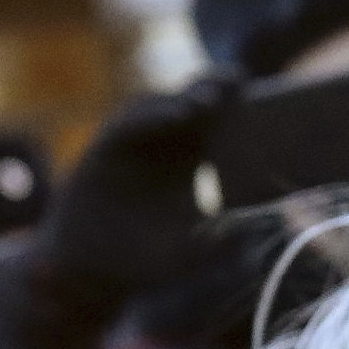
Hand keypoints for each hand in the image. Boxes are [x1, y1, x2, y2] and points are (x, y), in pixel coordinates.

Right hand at [36, 77, 238, 321]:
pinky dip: (153, 115)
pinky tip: (178, 114)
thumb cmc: (142, 259)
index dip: (233, 106)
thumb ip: (219, 246)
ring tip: (210, 98)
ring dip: (183, 97)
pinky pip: (129, 123)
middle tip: (238, 78)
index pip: (214, 124)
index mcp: (186, 160)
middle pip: (189, 104)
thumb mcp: (189, 254)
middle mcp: (160, 146)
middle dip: (213, 88)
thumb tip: (249, 233)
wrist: (90, 271)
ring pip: (160, 107)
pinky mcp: (104, 149)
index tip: (258, 94)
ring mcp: (131, 144)